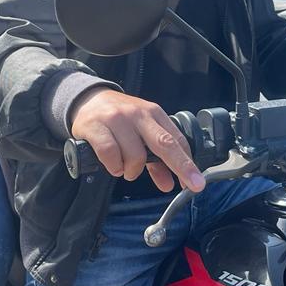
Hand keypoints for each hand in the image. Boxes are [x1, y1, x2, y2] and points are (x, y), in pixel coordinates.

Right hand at [69, 88, 205, 192]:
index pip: (176, 139)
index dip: (187, 163)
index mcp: (154, 114)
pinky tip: (113, 165)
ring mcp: (117, 119)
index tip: (196, 182)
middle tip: (189, 185)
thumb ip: (156, 160)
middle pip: (164, 143)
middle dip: (181, 166)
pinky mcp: (96, 126)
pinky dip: (114, 166)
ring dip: (132, 171)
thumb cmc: (120, 120)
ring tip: (124, 168)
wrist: (89, 100)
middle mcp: (138, 114)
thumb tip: (169, 184)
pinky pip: (110, 154)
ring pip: (135, 156)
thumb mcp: (141, 133)